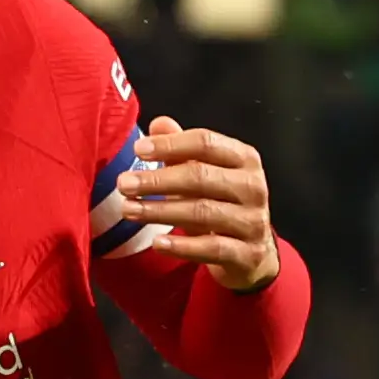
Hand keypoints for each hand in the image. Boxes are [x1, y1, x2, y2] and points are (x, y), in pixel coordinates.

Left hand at [119, 116, 278, 290]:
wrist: (253, 253)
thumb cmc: (224, 204)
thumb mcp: (206, 174)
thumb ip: (182, 151)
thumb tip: (158, 124)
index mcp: (244, 159)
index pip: (206, 143)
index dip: (170, 144)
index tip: (138, 150)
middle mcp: (252, 187)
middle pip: (201, 177)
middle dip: (158, 180)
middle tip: (124, 184)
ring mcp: (252, 222)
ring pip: (203, 213)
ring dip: (161, 211)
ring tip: (129, 210)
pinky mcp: (247, 254)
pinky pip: (211, 249)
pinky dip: (182, 246)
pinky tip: (156, 243)